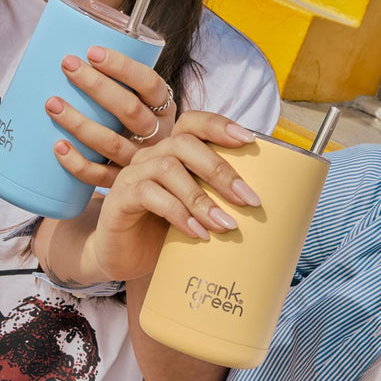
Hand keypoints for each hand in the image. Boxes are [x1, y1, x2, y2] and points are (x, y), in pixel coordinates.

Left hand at [44, 45, 175, 189]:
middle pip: (129, 110)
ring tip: (52, 104)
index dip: (123, 67)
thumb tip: (72, 38)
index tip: (92, 51)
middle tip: (67, 65)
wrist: (158, 178)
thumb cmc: (136, 125)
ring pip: (111, 143)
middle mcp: (158, 135)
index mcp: (165, 108)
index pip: (149, 84)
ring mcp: (140, 161)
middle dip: (96, 86)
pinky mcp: (123, 184)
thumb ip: (119, 80)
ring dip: (79, 123)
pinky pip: (100, 176)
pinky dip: (77, 163)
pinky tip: (57, 147)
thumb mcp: (142, 102)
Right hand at [88, 110, 260, 281]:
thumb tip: (261, 201)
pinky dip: (178, 214)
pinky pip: (149, 195)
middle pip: (185, 143)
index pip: (193, 122)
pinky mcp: (119, 198)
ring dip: (202, 198)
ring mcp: (132, 174)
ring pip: (168, 168)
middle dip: (221, 170)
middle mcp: (150, 156)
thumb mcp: (196, 211)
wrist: (124, 258)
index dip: (219, 125)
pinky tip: (198, 233)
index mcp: (171, 152)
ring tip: (226, 225)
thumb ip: (218, 198)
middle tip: (249, 200)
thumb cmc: (164, 232)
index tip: (249, 140)